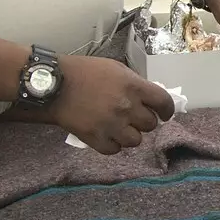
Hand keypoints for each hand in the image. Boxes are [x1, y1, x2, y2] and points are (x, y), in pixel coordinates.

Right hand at [50, 55, 176, 155]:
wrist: (54, 85)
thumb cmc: (84, 72)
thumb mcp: (115, 68)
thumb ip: (135, 83)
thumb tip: (149, 98)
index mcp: (134, 86)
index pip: (164, 103)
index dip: (166, 111)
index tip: (163, 114)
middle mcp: (126, 107)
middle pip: (150, 125)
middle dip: (142, 121)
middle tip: (132, 117)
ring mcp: (111, 125)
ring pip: (135, 140)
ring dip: (129, 135)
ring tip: (118, 127)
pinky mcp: (95, 138)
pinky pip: (115, 150)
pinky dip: (112, 144)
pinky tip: (105, 135)